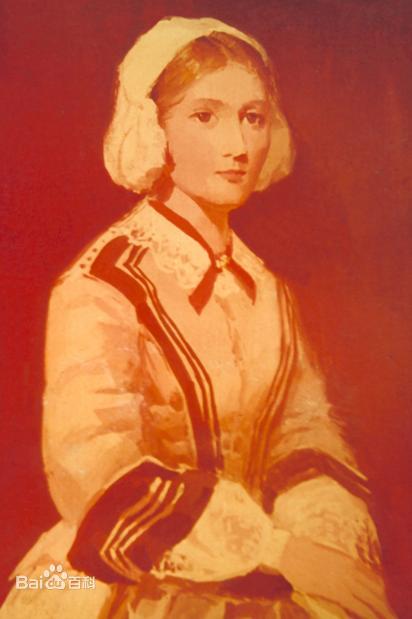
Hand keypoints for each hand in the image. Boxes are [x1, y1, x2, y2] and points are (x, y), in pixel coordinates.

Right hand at [280, 536, 394, 618]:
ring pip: (370, 599)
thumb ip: (339, 564)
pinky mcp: (335, 590)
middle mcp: (349, 568)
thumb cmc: (302, 552)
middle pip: (375, 589)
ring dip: (379, 611)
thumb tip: (347, 573)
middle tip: (388, 614)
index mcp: (348, 559)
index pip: (373, 578)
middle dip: (383, 604)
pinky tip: (371, 618)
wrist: (287, 551)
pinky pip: (357, 605)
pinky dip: (366, 613)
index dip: (380, 592)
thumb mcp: (325, 555)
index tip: (382, 601)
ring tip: (384, 618)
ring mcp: (343, 579)